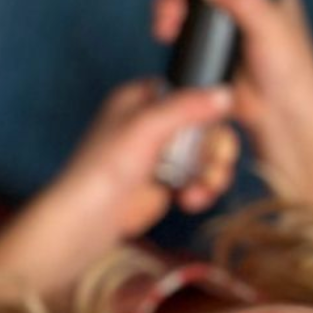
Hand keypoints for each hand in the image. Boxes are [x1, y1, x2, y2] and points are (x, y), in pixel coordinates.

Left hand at [0, 81, 231, 312]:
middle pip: (206, 125)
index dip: (208, 109)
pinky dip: (201, 190)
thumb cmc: (104, 169)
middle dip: (215, 149)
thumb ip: (186, 107)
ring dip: (212, 173)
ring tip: (199, 190)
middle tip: (211, 166)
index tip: (217, 126)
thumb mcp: (146, 127)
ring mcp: (159, 155)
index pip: (190, 91)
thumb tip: (225, 94)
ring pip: (207, 154)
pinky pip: (198, 179)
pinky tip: (189, 201)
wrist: (87, 222)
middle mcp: (151, 123)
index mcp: (141, 98)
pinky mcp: (164, 183)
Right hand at [152, 0, 312, 225]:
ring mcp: (220, 27)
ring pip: (184, 2)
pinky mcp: (205, 48)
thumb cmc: (291, 71)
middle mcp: (239, 3)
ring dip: (169, 3)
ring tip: (168, 15)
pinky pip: (180, 30)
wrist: (281, 115)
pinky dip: (168, 26)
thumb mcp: (271, 27)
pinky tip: (166, 32)